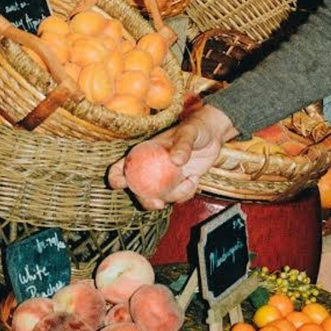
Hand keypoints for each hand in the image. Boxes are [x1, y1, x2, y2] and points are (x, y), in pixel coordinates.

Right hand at [108, 103, 238, 208]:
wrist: (214, 135)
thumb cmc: (197, 128)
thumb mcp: (189, 133)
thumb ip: (182, 145)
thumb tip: (175, 161)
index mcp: (144, 153)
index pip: (121, 166)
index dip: (116, 176)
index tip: (122, 183)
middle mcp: (150, 167)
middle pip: (138, 190)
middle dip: (145, 200)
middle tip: (158, 203)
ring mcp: (164, 177)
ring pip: (158, 197)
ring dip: (173, 196)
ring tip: (190, 180)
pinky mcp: (178, 184)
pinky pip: (176, 197)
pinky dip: (186, 194)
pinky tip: (195, 179)